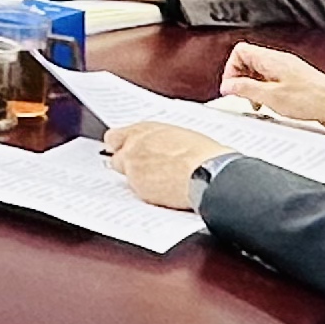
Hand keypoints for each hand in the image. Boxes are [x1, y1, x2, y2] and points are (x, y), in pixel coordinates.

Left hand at [105, 121, 227, 208]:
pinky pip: (138, 192)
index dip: (120, 145)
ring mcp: (134, 170)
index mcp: (143, 131)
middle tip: (145, 168)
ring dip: (139, 178)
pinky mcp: (140, 190)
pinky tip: (165, 190)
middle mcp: (133, 148)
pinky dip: (148, 191)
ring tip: (161, 180)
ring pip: (127, 177)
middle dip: (128, 164)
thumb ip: (158, 139)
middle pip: (116, 159)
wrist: (209, 173)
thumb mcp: (178, 135)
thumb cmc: (201, 153)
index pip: (115, 137)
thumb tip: (157, 146)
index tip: (125, 149)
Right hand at [220, 44, 324, 133]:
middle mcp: (279, 60)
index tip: (232, 87)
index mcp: (270, 59)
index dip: (231, 69)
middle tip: (243, 97)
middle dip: (241, 79)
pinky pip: (272, 79)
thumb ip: (245, 88)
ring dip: (253, 87)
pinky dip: (266, 91)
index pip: (239, 52)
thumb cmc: (310, 99)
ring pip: (259, 71)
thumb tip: (228, 85)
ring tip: (258, 103)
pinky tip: (272, 104)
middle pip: (248, 61)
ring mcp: (287, 68)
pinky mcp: (294, 78)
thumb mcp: (269, 96)